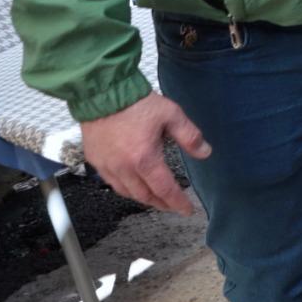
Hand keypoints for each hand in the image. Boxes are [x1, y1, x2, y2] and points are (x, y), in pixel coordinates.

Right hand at [79, 94, 208, 214]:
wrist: (102, 92)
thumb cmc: (136, 102)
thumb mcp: (171, 115)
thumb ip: (189, 136)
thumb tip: (205, 153)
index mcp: (145, 159)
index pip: (165, 189)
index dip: (177, 202)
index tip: (187, 210)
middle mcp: (124, 168)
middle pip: (145, 195)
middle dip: (161, 203)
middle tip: (172, 205)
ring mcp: (107, 166)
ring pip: (127, 192)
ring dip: (143, 198)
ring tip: (156, 197)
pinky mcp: (95, 160)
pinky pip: (111, 182)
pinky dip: (125, 188)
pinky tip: (132, 184)